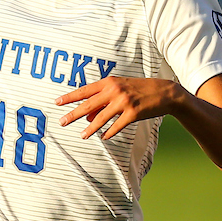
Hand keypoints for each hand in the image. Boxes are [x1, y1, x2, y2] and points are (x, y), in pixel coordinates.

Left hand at [56, 75, 183, 139]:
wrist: (164, 92)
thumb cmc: (139, 90)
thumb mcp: (120, 91)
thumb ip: (103, 102)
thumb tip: (87, 117)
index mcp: (109, 82)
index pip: (85, 90)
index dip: (70, 97)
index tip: (57, 102)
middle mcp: (115, 90)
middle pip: (89, 104)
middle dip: (73, 114)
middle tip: (62, 122)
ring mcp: (124, 102)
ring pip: (101, 118)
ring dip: (90, 128)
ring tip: (82, 136)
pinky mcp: (133, 113)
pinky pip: (116, 126)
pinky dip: (108, 133)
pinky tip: (103, 138)